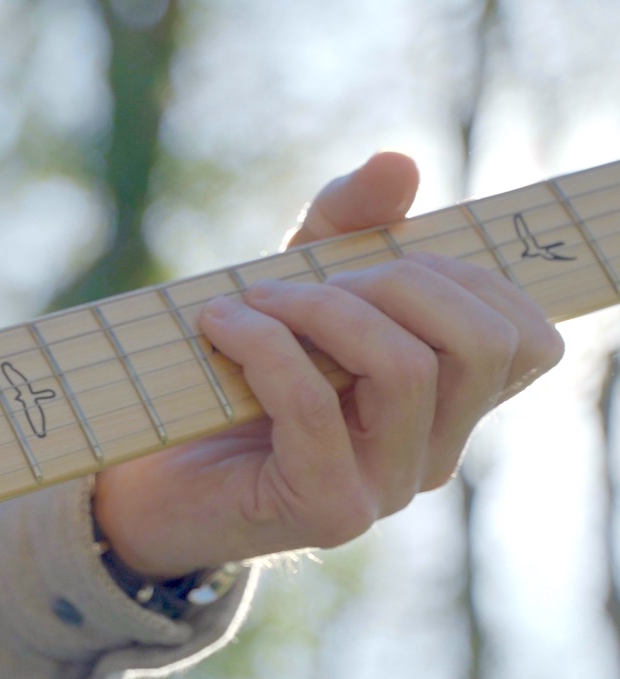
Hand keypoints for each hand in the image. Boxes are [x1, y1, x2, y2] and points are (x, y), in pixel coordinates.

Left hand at [92, 151, 565, 577]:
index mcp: (451, 407)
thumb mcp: (300, 281)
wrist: (155, 478)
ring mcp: (387, 489)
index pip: (526, 338)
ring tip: (255, 298)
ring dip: (324, 309)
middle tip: (312, 279)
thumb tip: (399, 165)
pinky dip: (264, 344)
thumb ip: (350, 224)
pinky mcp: (326, 510)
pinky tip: (220, 324)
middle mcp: (435, 455)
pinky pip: (314, 405)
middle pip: (480, 344)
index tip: (374, 260)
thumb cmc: (237, 374)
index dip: (465, 277)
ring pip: (405, 371)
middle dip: (396, 282)